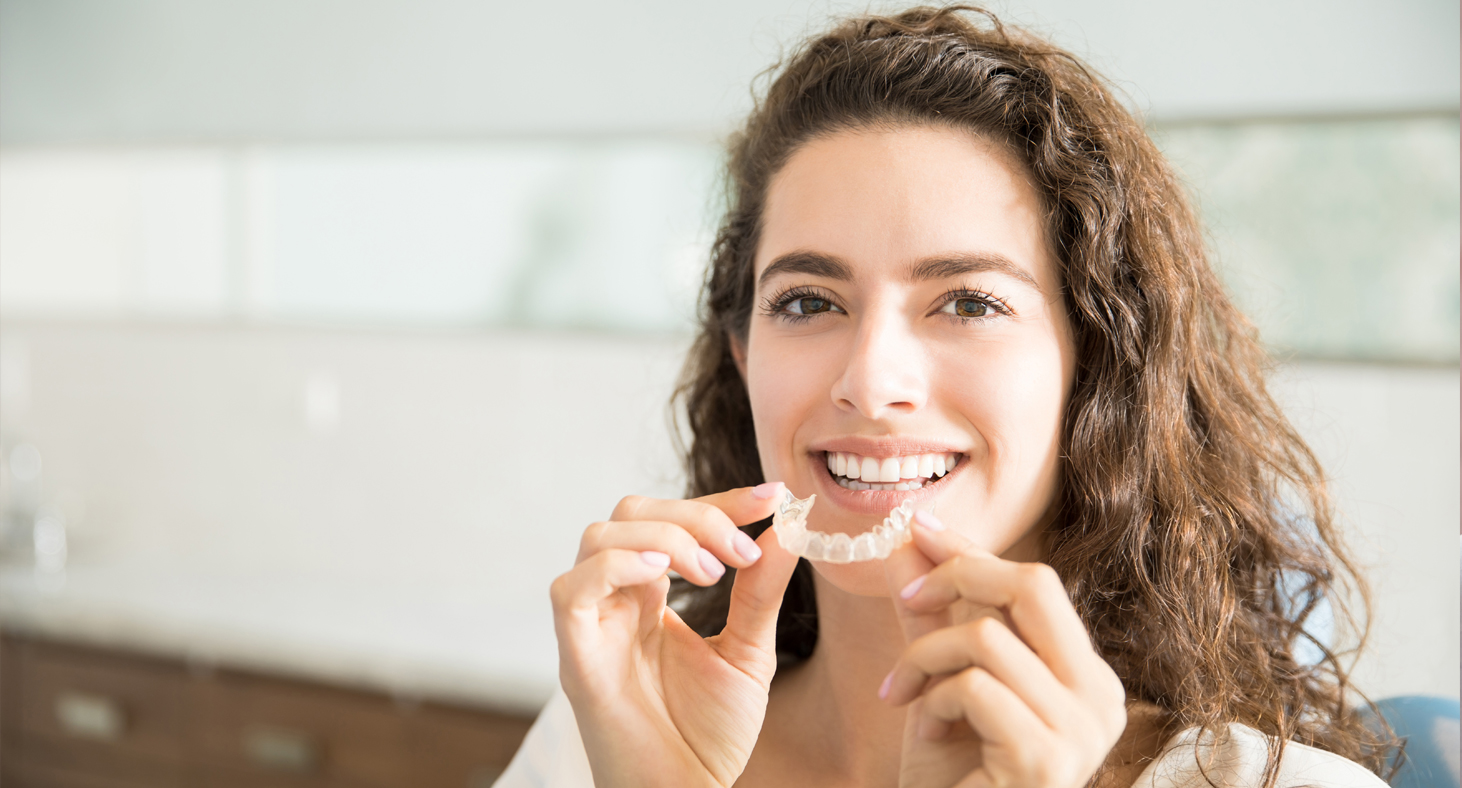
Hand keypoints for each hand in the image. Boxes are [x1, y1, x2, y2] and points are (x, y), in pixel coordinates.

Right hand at [550, 483, 799, 787]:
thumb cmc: (709, 735)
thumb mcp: (749, 652)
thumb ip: (760, 591)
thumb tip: (786, 529)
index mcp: (651, 596)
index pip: (672, 520)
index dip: (719, 501)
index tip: (772, 497)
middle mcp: (616, 601)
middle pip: (632, 513)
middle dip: (695, 515)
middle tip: (741, 551)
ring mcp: (592, 624)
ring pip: (599, 536)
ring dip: (663, 537)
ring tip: (712, 572)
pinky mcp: (575, 655)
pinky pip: (571, 588)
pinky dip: (614, 566)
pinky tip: (661, 576)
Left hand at [881, 513, 1127, 787]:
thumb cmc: (953, 778)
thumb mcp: (943, 684)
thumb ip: (934, 618)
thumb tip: (910, 540)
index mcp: (1086, 677)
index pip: (1036, 586)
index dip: (972, 552)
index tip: (917, 529)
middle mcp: (1101, 699)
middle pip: (1034, 585)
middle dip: (959, 575)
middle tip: (908, 598)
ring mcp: (1082, 731)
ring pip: (988, 636)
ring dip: (926, 657)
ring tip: (903, 694)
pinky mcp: (1046, 758)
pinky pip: (975, 686)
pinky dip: (933, 699)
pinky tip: (923, 732)